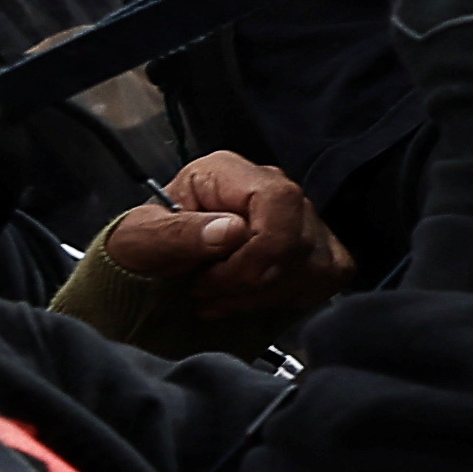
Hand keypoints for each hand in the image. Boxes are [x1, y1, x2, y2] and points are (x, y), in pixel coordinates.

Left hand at [94, 152, 356, 317]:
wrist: (151, 269)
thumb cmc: (145, 246)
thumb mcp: (141, 239)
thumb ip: (179, 233)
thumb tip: (232, 231)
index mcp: (230, 173)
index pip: (280, 201)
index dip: (257, 250)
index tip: (210, 279)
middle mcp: (274, 187)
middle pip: (300, 238)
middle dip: (252, 280)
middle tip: (205, 291)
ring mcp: (300, 217)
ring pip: (317, 264)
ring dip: (266, 295)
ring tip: (223, 298)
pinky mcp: (316, 247)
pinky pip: (330, 275)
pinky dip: (292, 296)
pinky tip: (254, 299)